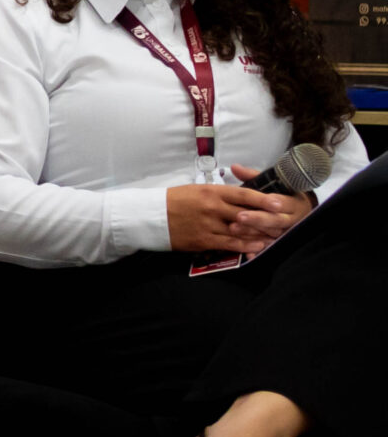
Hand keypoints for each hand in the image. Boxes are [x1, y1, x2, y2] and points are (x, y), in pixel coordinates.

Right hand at [167, 183, 305, 255]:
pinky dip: (245, 246)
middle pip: (246, 213)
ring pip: (241, 230)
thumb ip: (219, 193)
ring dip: (260, 234)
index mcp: (211, 191)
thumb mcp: (197, 189)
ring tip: (276, 236)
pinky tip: (257, 247)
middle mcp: (212, 207)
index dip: (263, 199)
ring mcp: (208, 224)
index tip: (280, 202)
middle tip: (285, 221)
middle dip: (267, 218)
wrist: (151, 215)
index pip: (243, 194)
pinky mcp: (203, 240)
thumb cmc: (174, 200)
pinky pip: (229, 244)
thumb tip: (240, 197)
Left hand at [222, 163, 314, 246]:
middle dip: (256, 219)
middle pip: (275, 220)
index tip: (253, 202)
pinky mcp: (280, 243)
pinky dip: (259, 251)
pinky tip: (247, 253)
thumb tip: (235, 167)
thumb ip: (253, 177)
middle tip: (238, 218)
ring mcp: (286, 233)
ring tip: (234, 230)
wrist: (302, 213)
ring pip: (270, 235)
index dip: (267, 203)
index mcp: (293, 203)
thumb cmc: (282, 196)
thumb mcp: (272, 184)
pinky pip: (269, 248)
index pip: (280, 203)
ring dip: (253, 234)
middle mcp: (292, 219)